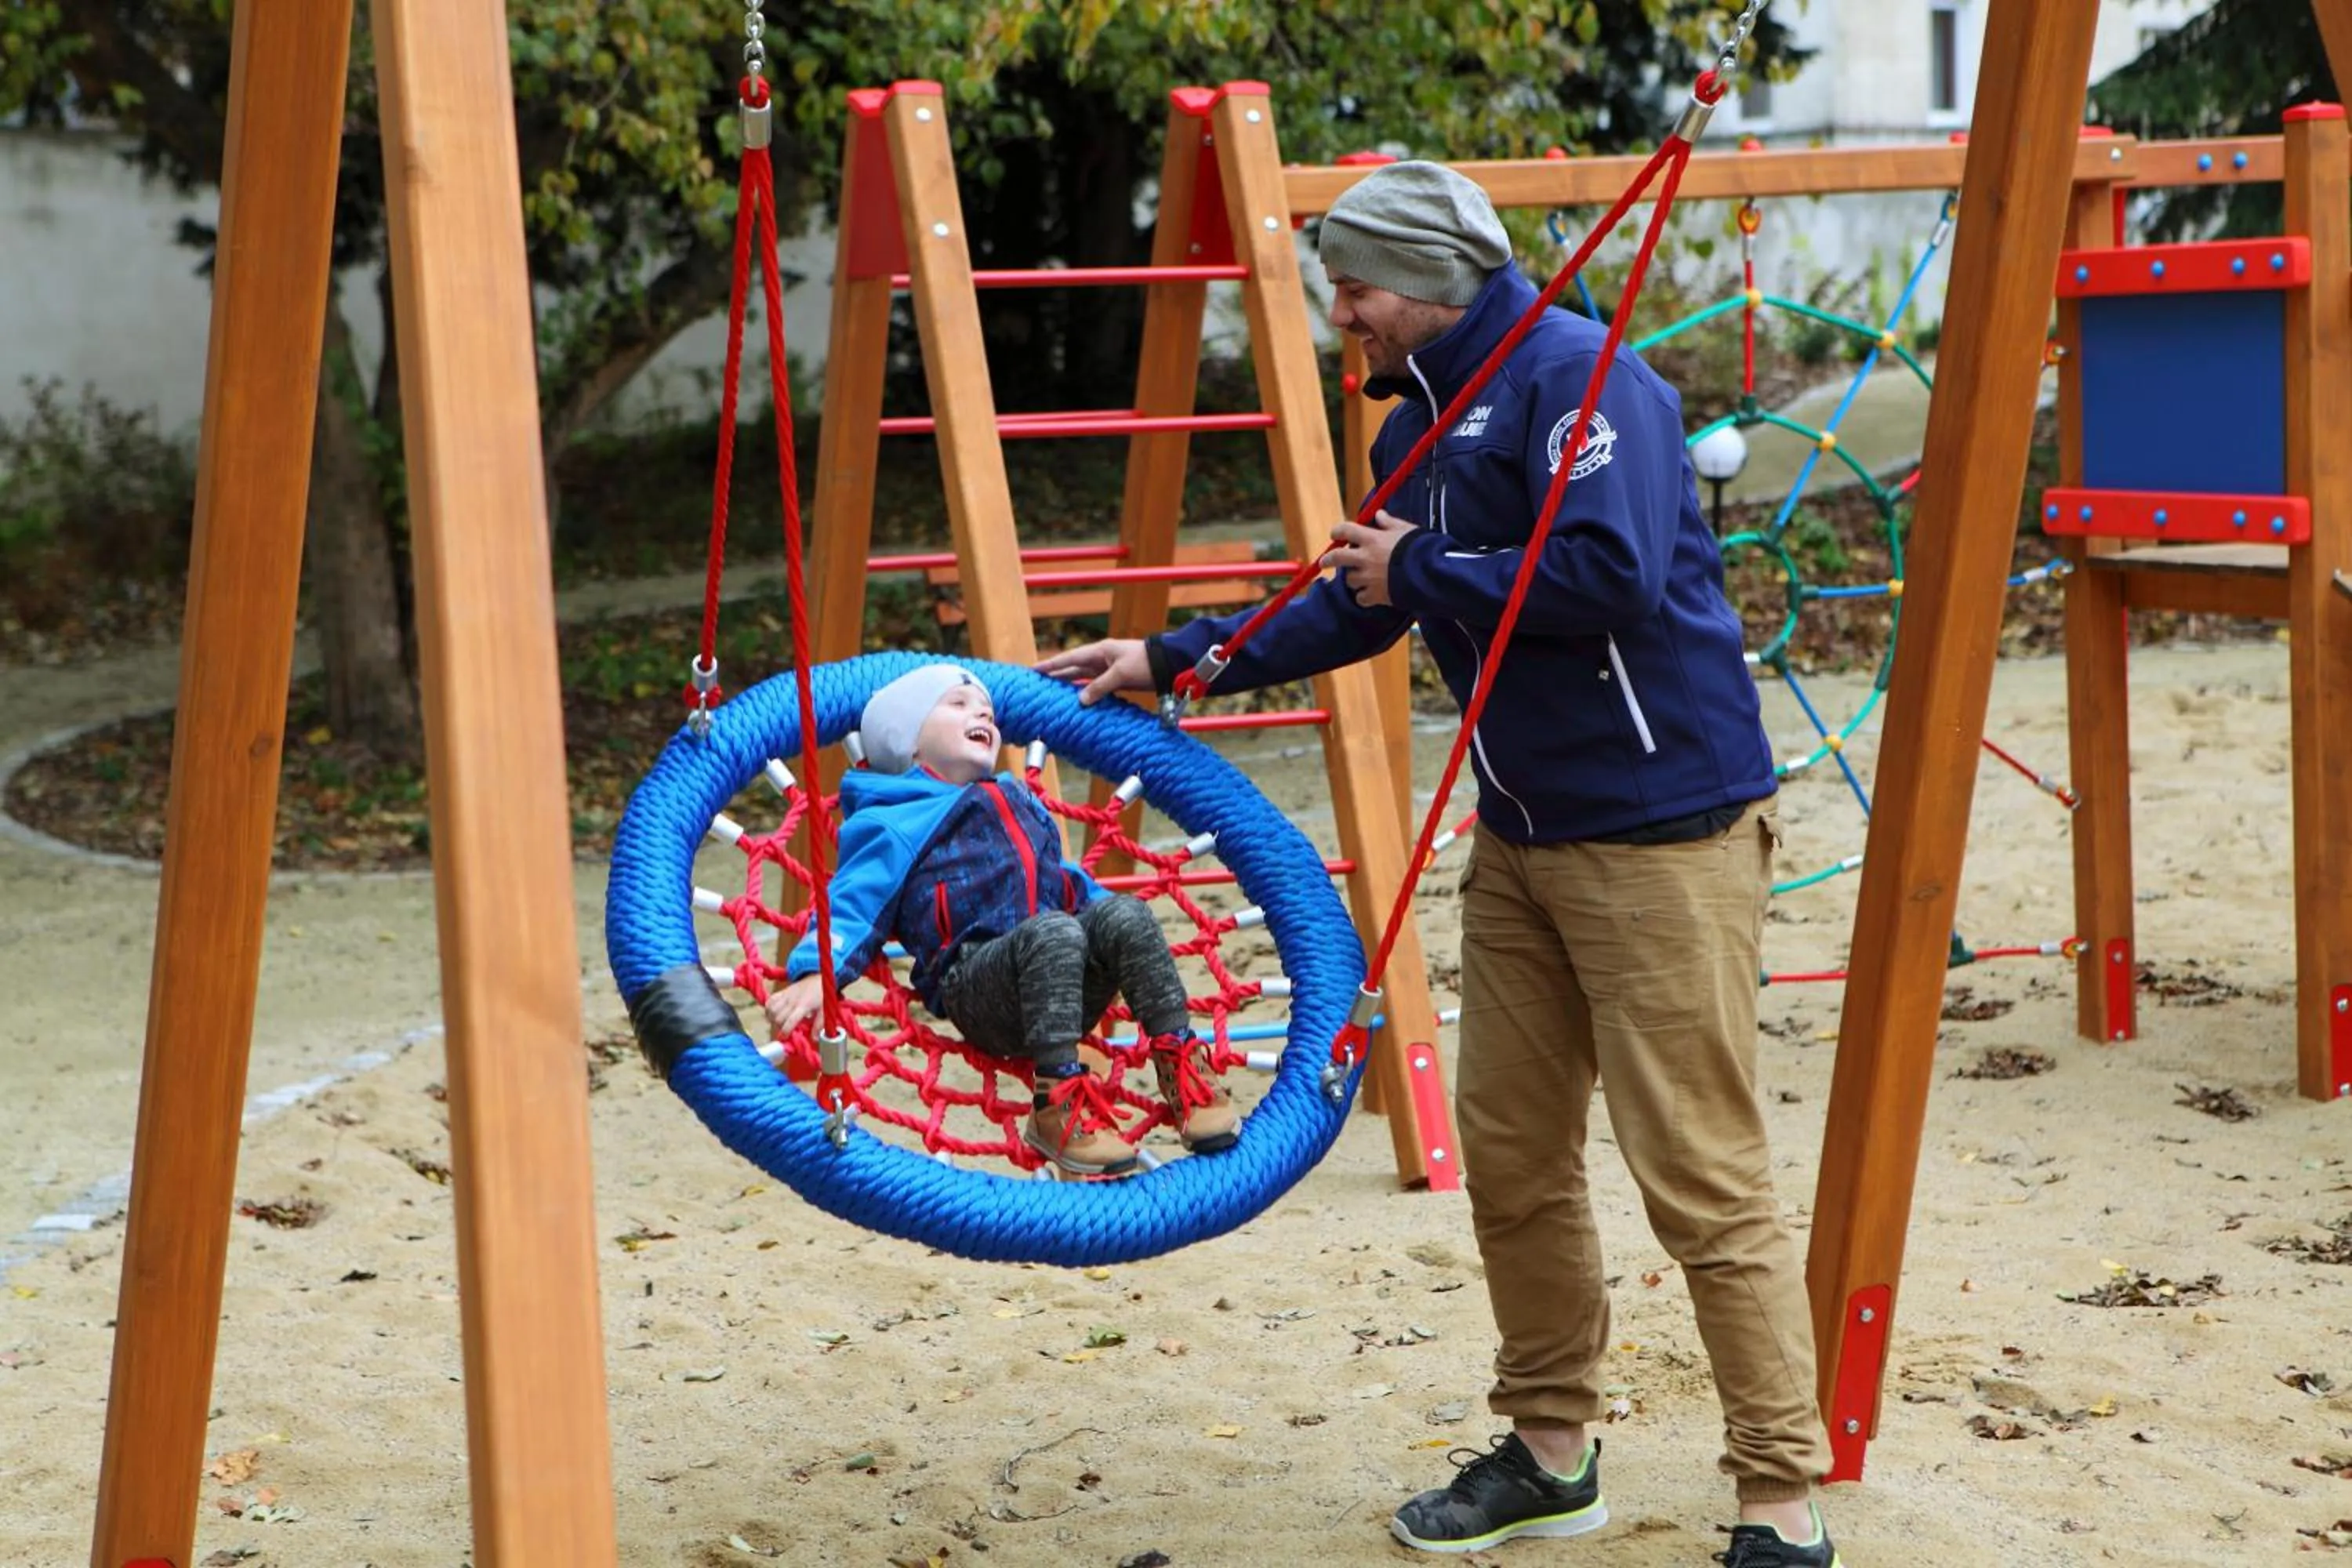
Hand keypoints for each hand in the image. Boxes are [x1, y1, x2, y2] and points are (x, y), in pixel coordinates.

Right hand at [763, 975, 824, 1040]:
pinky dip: (768, 1008)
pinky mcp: (782, 992)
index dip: (785, 1031)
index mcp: (803, 1006)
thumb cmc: (821, 995)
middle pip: (778, 1018)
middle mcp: (792, 1001)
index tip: (783, 1038)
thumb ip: (819, 1025)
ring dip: (772, 1019)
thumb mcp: (824, 1011)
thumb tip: (814, 1039)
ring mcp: (786, 995)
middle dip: (779, 1027)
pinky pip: (770, 1000)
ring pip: (771, 1010)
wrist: (818, 978)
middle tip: (784, 1031)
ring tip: (779, 1023)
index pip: (790, 1021)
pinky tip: (773, 1014)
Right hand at [1035, 637, 1151, 705]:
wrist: (1169, 663)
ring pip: (1083, 678)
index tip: (1034, 669)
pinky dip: (1086, 693)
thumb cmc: (1145, 663)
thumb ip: (1100, 686)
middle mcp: (1101, 659)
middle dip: (1055, 674)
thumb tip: (1080, 700)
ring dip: (1069, 684)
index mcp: (1100, 651)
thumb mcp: (1121, 673)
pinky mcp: (1117, 680)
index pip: (1069, 659)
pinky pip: (1096, 687)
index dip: (1051, 665)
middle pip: (1073, 668)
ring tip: (1052, 692)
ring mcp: (1109, 669)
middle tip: (1037, 681)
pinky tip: (1078, 699)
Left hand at [1327, 509, 1417, 607]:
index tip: (1334, 534)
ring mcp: (1368, 578)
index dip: (1338, 531)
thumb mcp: (1406, 530)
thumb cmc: (1420, 548)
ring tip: (1362, 578)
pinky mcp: (1374, 595)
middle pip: (1337, 558)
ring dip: (1353, 578)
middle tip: (1325, 562)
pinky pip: (1360, 598)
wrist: (1429, 573)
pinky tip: (1370, 595)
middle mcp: (1365, 558)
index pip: (1346, 530)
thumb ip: (1390, 523)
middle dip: (1329, 560)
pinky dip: (1363, 597)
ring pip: (1349, 579)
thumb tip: (1379, 514)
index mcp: (1372, 539)